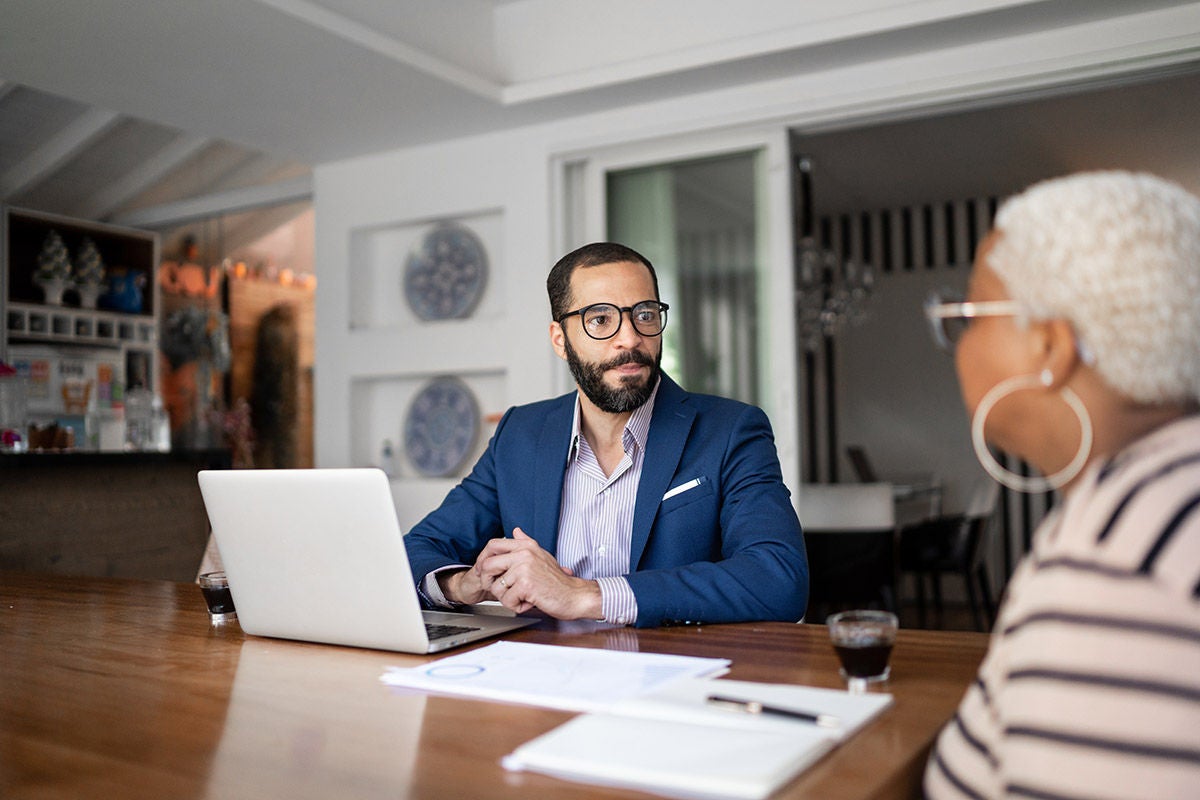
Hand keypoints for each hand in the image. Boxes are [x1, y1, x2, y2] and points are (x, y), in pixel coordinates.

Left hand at [477, 528, 601, 619]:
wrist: (574, 596)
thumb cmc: (558, 580)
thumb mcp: (541, 555)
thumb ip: (526, 543)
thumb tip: (516, 531)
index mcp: (526, 546)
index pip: (493, 544)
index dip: (484, 559)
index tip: (486, 572)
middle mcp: (524, 554)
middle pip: (487, 565)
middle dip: (488, 581)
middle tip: (500, 590)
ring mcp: (524, 569)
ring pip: (496, 587)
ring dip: (506, 598)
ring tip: (522, 597)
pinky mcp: (526, 585)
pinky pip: (507, 600)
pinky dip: (516, 606)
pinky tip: (528, 603)